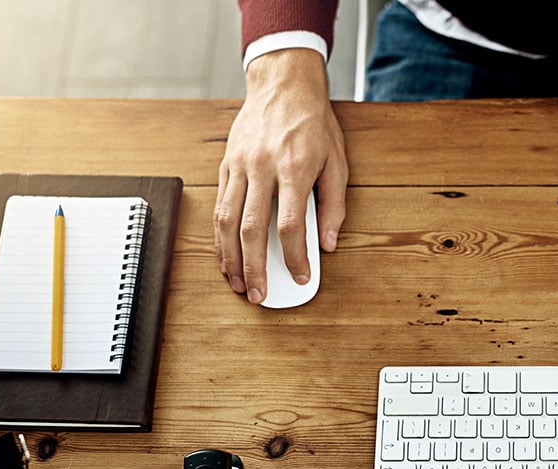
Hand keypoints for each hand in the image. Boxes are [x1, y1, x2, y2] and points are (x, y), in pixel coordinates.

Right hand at [214, 48, 347, 303]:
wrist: (284, 84)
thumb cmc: (314, 124)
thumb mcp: (337, 163)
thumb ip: (334, 206)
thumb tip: (328, 245)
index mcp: (295, 168)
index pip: (291, 224)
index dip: (294, 256)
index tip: (301, 277)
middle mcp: (263, 168)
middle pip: (252, 229)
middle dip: (255, 267)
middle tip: (259, 294)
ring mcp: (240, 166)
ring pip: (227, 220)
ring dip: (230, 257)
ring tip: (238, 282)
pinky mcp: (227, 164)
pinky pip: (220, 206)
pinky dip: (220, 236)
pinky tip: (226, 255)